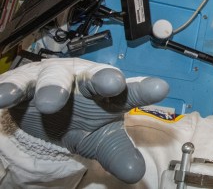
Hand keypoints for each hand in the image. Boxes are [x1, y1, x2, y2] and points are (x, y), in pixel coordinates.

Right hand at [0, 58, 168, 183]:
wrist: (47, 111)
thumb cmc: (83, 120)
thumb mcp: (102, 139)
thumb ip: (119, 154)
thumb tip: (136, 173)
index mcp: (111, 94)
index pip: (132, 91)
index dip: (144, 89)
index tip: (160, 88)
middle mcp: (86, 80)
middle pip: (97, 77)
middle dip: (103, 78)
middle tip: (111, 83)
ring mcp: (56, 78)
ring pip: (56, 78)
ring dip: (54, 88)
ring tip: (50, 102)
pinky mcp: (26, 83)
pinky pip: (18, 85)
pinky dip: (10, 89)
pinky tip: (5, 96)